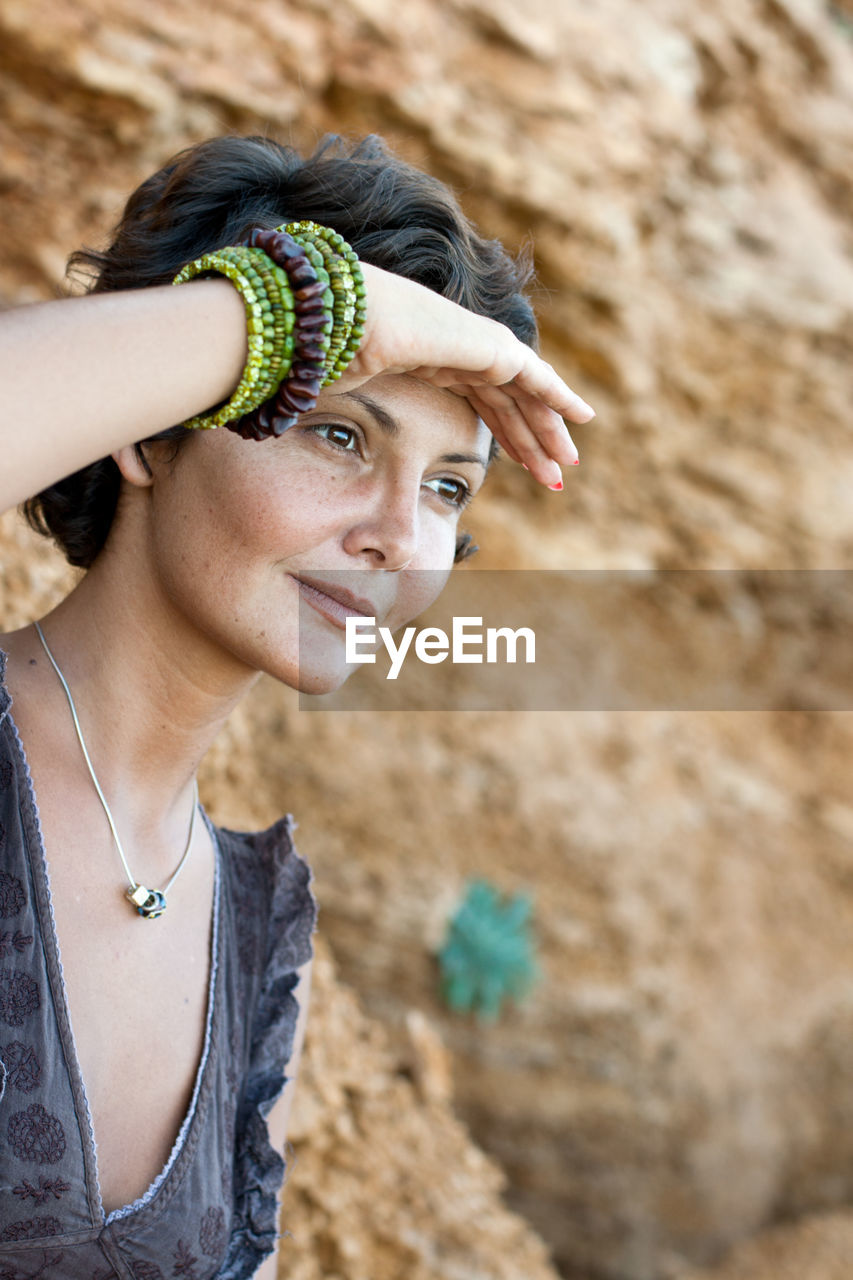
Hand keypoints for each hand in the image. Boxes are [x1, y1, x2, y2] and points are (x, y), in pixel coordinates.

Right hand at [335, 263, 594, 488]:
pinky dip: (560, 397)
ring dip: (547, 432)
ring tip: (566, 466)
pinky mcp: (490, 347)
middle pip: (505, 402)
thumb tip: (321, 443)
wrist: (336, 322)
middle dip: (527, 440)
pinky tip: (583, 419)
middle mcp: (455, 347)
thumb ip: (351, 418)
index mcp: (424, 356)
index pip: (473, 399)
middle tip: (550, 475)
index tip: (508, 465)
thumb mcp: (343, 398)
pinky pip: (536, 378)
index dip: (496, 432)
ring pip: (525, 396)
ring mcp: (474, 344)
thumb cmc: (326, 356)